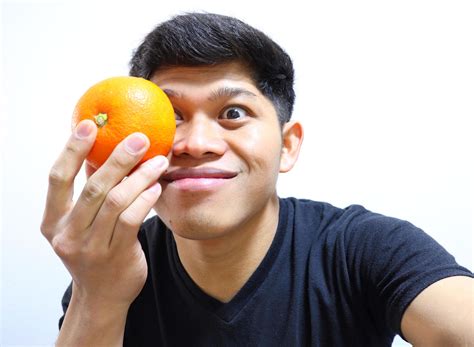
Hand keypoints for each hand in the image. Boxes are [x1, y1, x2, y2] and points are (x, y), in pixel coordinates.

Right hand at [41, 119, 167, 309]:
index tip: (88, 124)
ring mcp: (91, 247)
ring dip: (140, 177)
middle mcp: (68, 234)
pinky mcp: (116, 255)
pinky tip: (157, 186)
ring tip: (158, 160)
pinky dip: (145, 198)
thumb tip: (99, 152)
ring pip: (116, 201)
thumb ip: (87, 191)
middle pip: (93, 187)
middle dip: (118, 158)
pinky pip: (132, 219)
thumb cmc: (94, 251)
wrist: (103, 297)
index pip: (58, 179)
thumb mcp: (81, 224)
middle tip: (139, 137)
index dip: (72, 149)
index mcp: (53, 221)